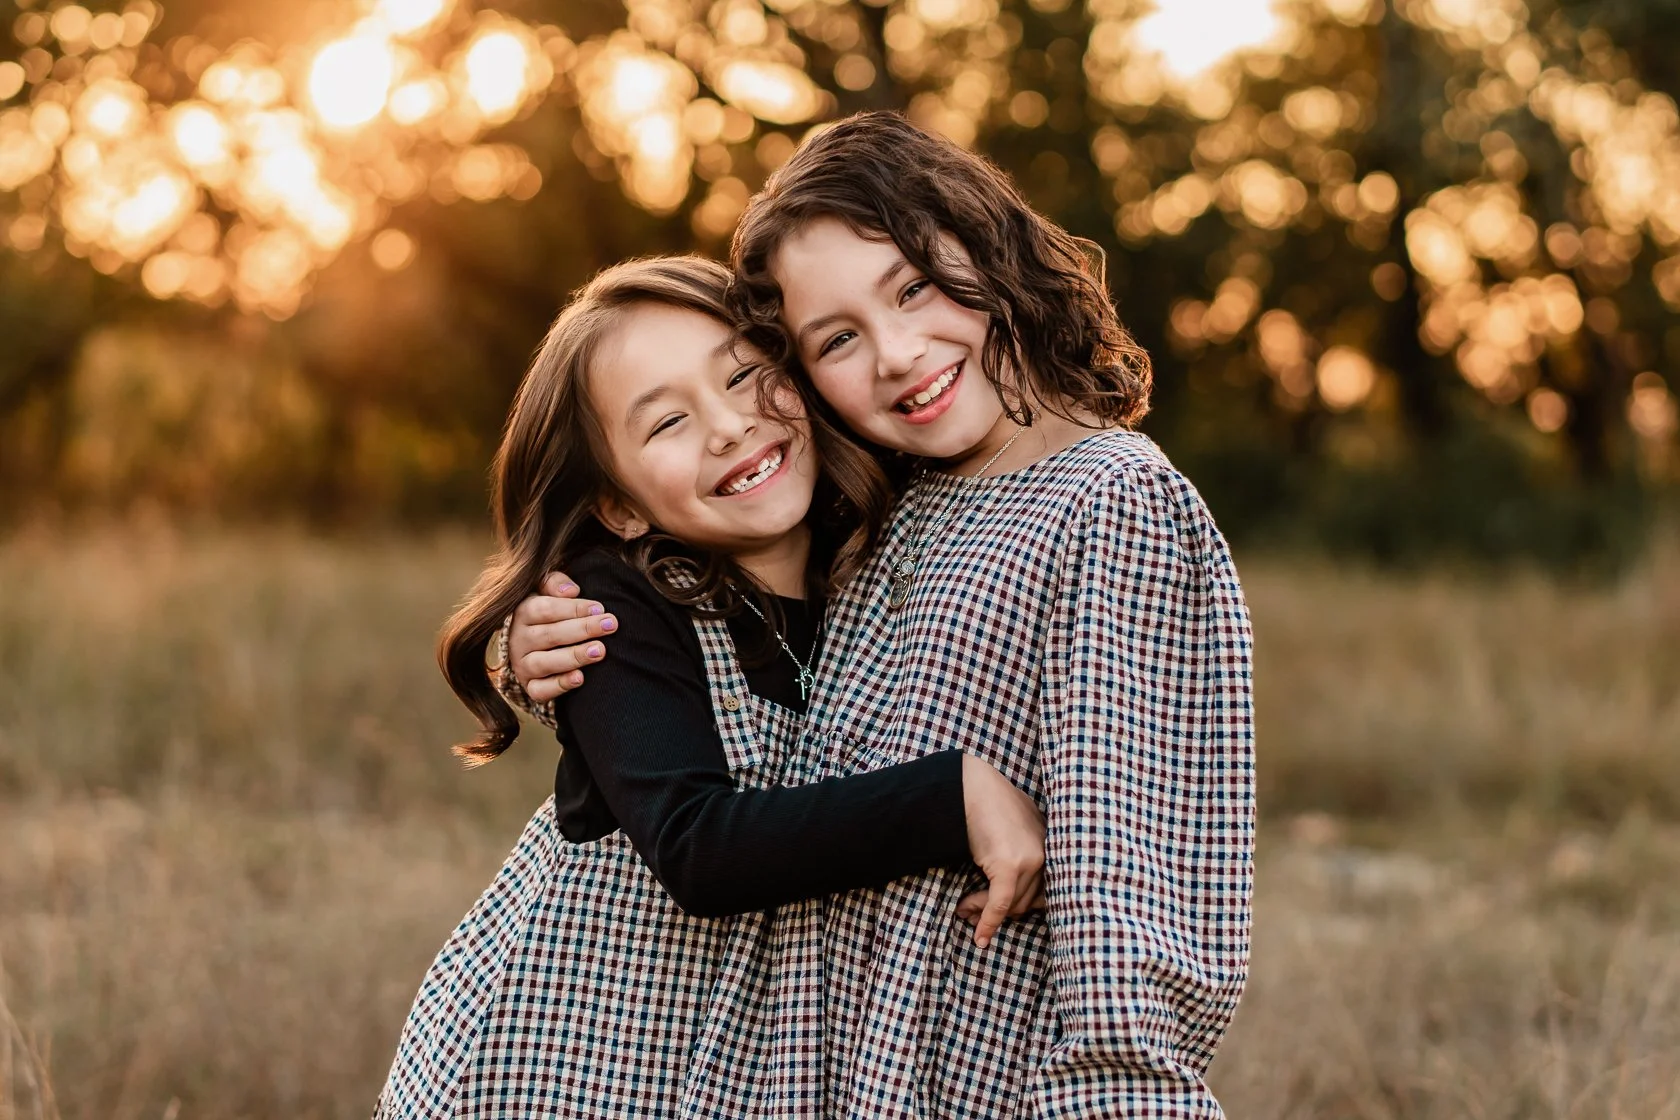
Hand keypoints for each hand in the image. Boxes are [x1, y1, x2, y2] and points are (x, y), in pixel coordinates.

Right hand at [509, 571, 617, 702]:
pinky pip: (540, 690)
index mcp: (521, 613)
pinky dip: (560, 685)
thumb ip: (554, 582)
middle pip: (549, 634)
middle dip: (583, 629)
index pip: (545, 609)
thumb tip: (572, 591)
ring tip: (600, 650)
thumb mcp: (545, 590)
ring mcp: (522, 665)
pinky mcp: (530, 687)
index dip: (573, 608)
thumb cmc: (547, 613)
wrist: (532, 646)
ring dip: (574, 656)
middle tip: (610, 625)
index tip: (600, 608)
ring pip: (544, 663)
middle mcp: (518, 640)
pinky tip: (580, 678)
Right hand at [959, 755, 1045, 948]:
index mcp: (1052, 846)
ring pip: (1009, 905)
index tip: (1003, 917)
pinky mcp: (1010, 866)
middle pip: (1024, 902)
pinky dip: (988, 922)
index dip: (1019, 907)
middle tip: (969, 913)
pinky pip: (999, 904)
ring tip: (963, 909)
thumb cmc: (989, 802)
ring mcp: (1031, 861)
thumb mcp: (1016, 827)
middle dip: (996, 913)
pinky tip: (980, 936)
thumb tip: (1016, 887)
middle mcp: (1047, 855)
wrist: (972, 785)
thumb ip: (1024, 850)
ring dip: (983, 912)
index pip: (1043, 893)